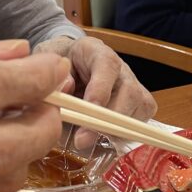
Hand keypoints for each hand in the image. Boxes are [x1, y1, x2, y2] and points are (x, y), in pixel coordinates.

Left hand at [33, 35, 156, 147]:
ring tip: (90, 139)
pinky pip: (142, 118)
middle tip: (82, 140)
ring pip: (139, 107)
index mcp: (96, 51)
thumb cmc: (59, 62)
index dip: (100, 90)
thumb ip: (55, 73)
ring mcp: (133, 83)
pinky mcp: (139, 100)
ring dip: (117, 129)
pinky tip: (103, 138)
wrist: (69, 61)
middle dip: (108, 120)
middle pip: (129, 92)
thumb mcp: (48, 60)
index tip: (87, 110)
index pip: (107, 66)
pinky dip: (126, 132)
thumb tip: (67, 88)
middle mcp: (121, 67)